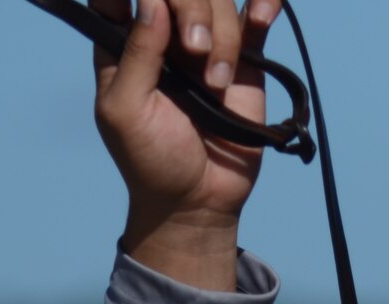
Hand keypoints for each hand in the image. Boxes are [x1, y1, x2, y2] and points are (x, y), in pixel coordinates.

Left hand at [90, 0, 281, 289]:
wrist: (198, 199)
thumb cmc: (150, 160)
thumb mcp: (125, 109)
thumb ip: (135, 54)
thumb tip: (152, 2)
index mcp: (124, 40)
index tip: (155, 6)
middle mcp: (165, 32)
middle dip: (192, 7)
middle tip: (196, 49)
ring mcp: (206, 43)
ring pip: (220, 2)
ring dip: (224, 36)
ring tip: (218, 85)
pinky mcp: (244, 60)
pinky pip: (255, 16)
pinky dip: (264, 4)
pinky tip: (263, 11)